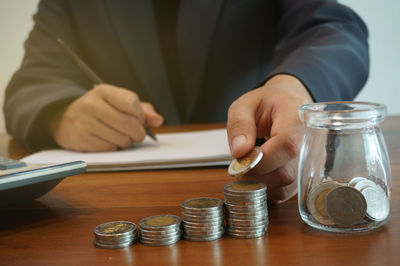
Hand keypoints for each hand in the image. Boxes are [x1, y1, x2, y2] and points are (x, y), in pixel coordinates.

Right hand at [52, 84, 163, 151]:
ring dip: (127, 142)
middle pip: (129, 124)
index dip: (140, 116)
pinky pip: (109, 148)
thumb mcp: (118, 103)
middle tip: (137, 135)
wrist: (66, 119)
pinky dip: (114, 148)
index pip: (131, 103)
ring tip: (121, 137)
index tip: (139, 120)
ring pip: (121, 139)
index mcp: (103, 91)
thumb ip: (142, 110)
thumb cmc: (100, 111)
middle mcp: (91, 104)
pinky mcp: (81, 139)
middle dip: (138, 133)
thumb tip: (158, 120)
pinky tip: (109, 141)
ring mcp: (84, 122)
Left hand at [227, 74, 312, 203]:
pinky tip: (259, 175)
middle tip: (239, 165)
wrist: (289, 102)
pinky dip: (269, 188)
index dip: (262, 159)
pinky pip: (288, 191)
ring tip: (248, 168)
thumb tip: (239, 152)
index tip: (241, 161)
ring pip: (288, 185)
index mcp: (297, 115)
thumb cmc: (267, 103)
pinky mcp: (308, 173)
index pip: (287, 144)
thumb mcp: (245, 104)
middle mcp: (312, 140)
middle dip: (256, 173)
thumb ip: (240, 124)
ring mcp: (313, 159)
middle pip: (287, 171)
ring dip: (261, 182)